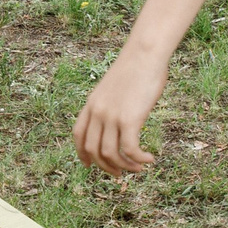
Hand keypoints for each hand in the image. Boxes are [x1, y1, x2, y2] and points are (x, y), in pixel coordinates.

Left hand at [73, 46, 169, 175]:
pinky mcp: (128, 120)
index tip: (89, 164)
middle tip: (120, 173)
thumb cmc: (137, 66)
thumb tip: (120, 120)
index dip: (82, 153)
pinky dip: (138, 159)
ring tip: (138, 168)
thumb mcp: (115, 87)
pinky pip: (129, 150)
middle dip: (106, 166)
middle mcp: (97, 112)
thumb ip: (112, 104)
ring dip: (124, 166)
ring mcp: (111, 116)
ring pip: (110, 154)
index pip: (78, 134)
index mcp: (91, 103)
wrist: (145, 54)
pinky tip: (149, 159)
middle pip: (93, 150)